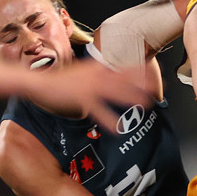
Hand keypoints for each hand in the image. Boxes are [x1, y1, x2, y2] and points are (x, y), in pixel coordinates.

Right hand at [24, 59, 150, 130]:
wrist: (39, 83)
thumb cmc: (59, 81)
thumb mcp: (82, 73)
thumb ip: (97, 76)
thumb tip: (109, 79)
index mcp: (96, 68)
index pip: (121, 66)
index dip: (138, 68)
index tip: (153, 69)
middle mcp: (95, 75)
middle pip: (123, 77)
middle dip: (142, 82)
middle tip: (157, 87)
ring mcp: (89, 87)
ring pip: (115, 91)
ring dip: (131, 97)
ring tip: (146, 103)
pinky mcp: (81, 99)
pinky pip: (98, 111)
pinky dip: (108, 120)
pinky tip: (117, 129)